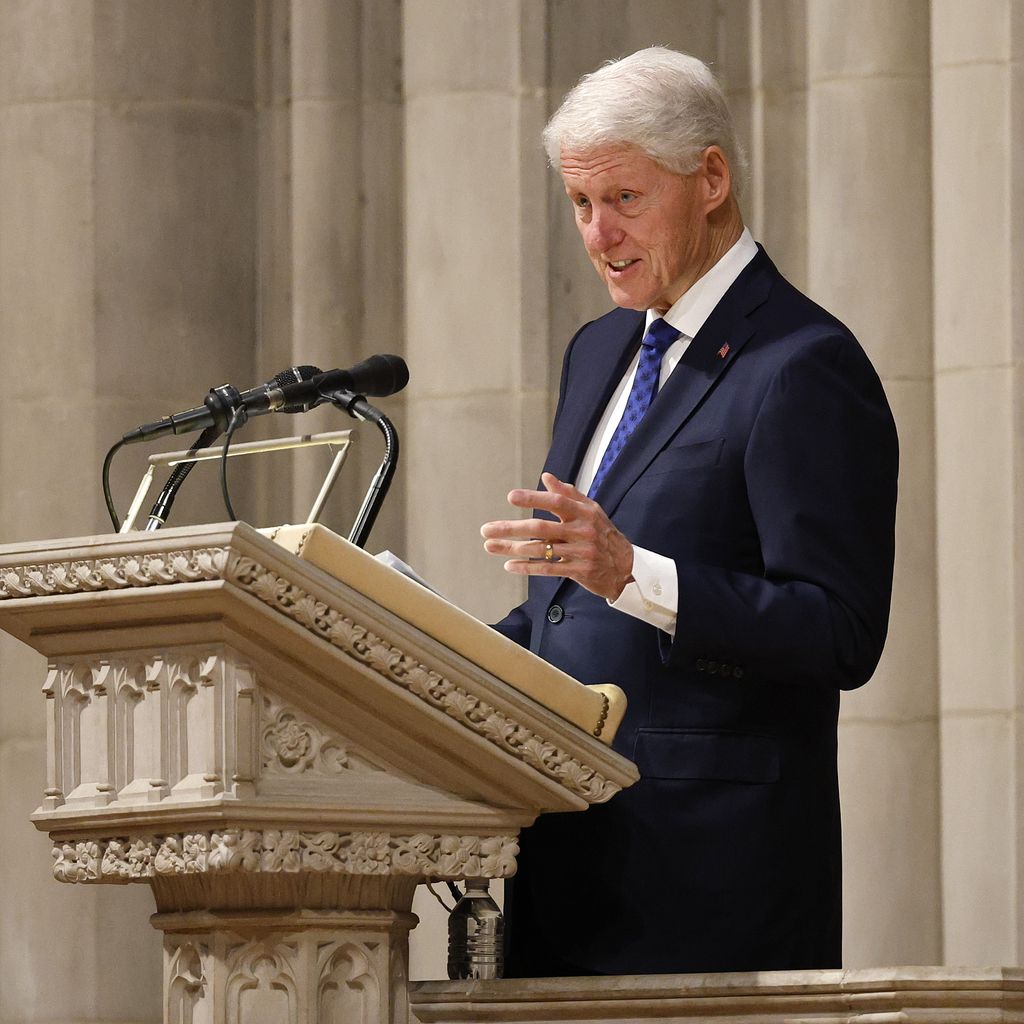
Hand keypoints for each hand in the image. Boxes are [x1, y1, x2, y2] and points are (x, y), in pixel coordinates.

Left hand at [480, 472, 634, 600]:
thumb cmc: (604, 534)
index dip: (534, 498)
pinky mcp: (579, 571)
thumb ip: (569, 494)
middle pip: (541, 528)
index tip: (511, 497)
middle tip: (486, 529)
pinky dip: (527, 567)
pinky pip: (548, 569)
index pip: (556, 501)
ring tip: (490, 546)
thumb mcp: (592, 510)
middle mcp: (582, 531)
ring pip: (540, 550)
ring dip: (512, 548)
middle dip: (511, 528)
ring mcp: (580, 552)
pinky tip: (510, 565)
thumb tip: (547, 478)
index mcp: (583, 512)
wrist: (626, 566)